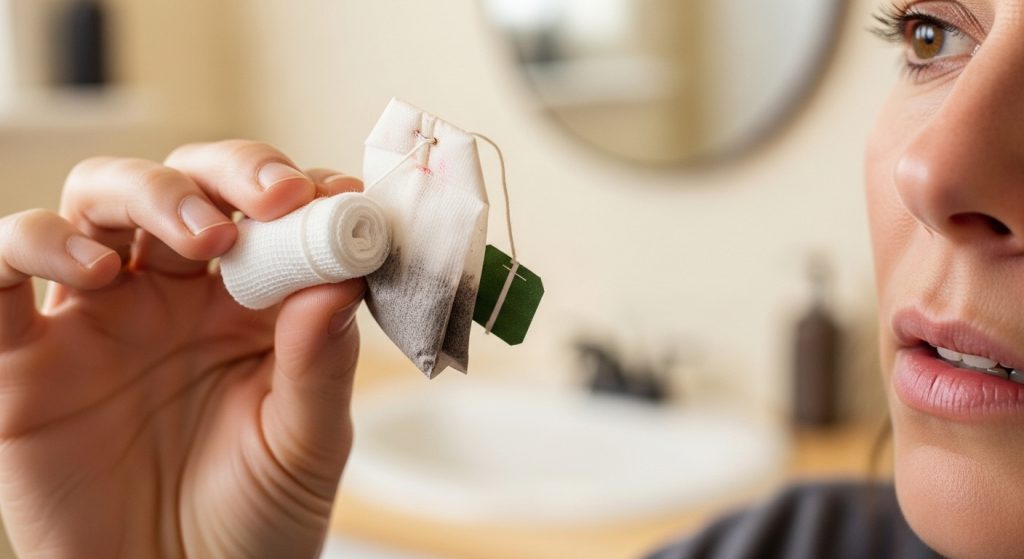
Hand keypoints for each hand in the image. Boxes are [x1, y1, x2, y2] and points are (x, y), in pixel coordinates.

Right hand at [0, 141, 364, 557]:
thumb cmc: (256, 520)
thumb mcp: (306, 443)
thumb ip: (321, 361)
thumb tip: (341, 275)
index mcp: (246, 304)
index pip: (265, 213)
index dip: (297, 190)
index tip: (338, 195)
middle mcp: (170, 295)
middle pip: (180, 185)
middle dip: (225, 175)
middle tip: (269, 201)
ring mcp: (96, 319)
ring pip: (95, 204)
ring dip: (142, 194)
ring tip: (197, 239)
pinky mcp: (22, 360)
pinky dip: (29, 247)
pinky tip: (89, 272)